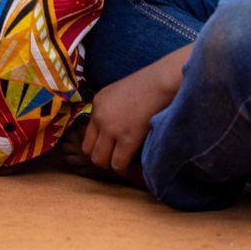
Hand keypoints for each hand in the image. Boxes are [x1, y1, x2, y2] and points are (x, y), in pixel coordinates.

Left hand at [81, 60, 180, 177]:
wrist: (162, 81)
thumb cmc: (150, 85)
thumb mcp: (123, 92)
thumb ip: (114, 109)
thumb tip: (118, 127)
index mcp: (98, 102)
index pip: (88, 133)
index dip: (99, 144)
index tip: (112, 148)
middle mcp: (99, 116)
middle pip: (88, 149)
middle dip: (102, 157)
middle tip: (117, 158)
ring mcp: (111, 128)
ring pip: (99, 160)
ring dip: (111, 164)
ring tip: (126, 163)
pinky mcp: (127, 137)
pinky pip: (118, 163)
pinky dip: (125, 168)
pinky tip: (134, 165)